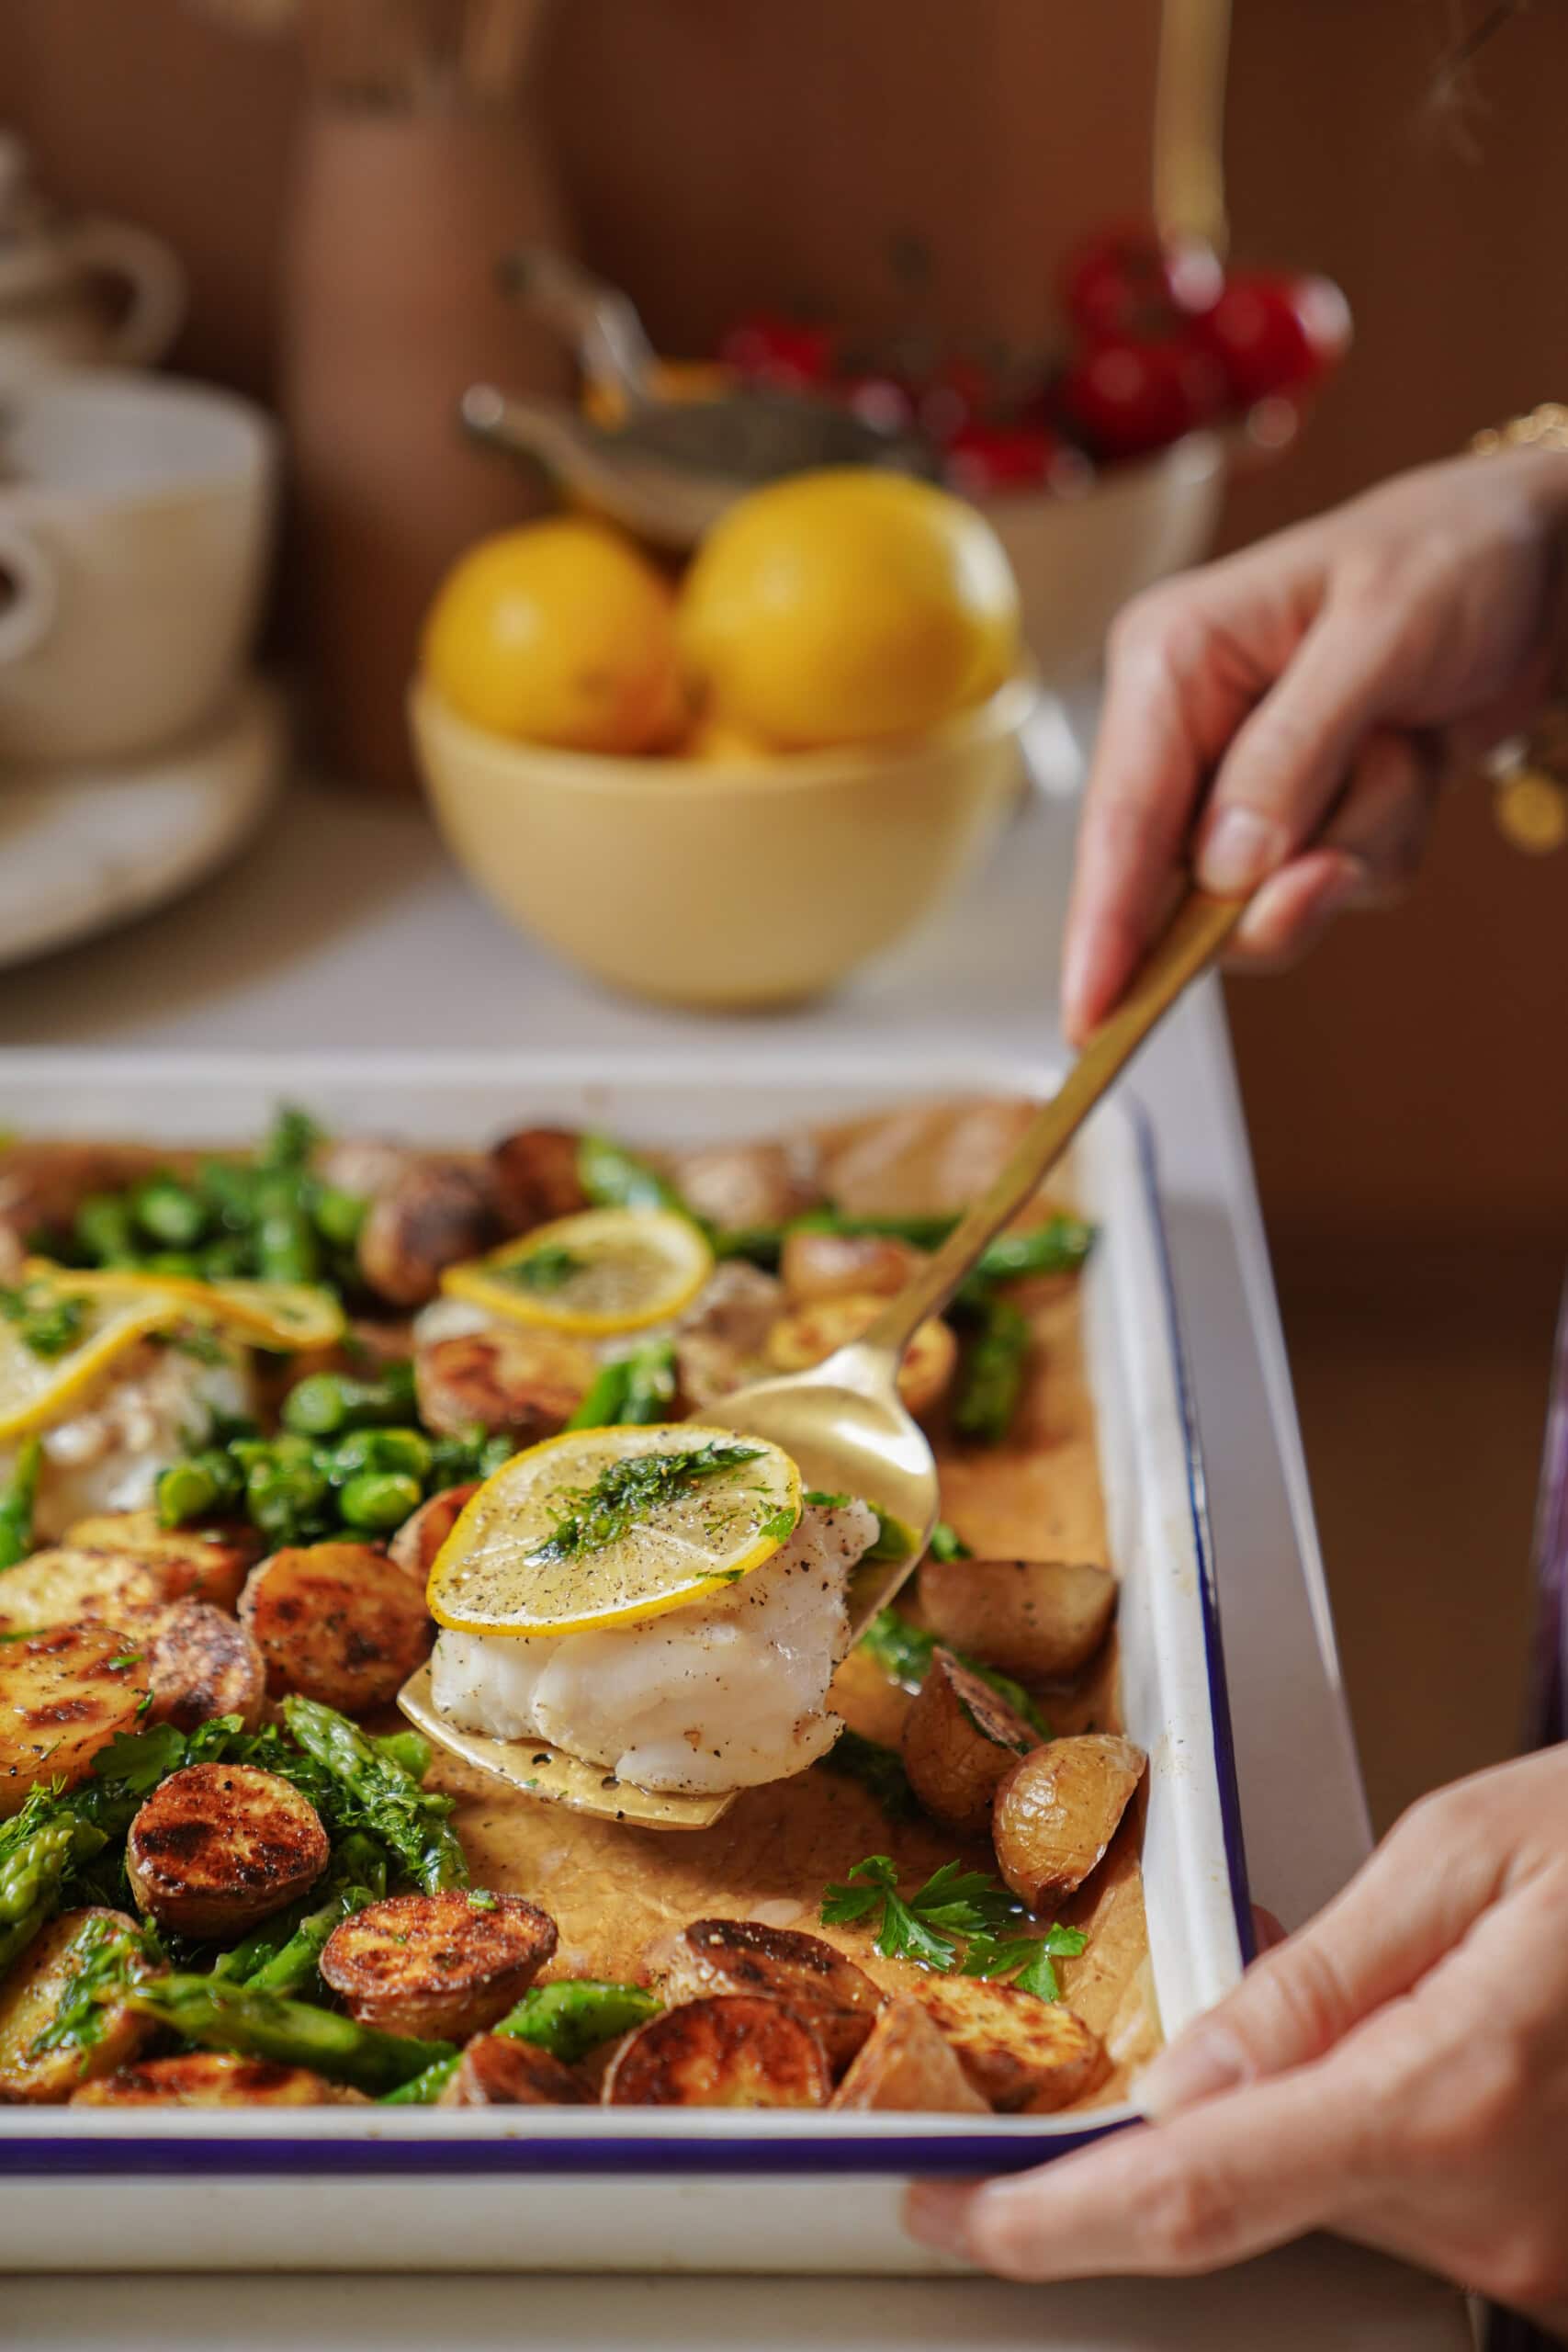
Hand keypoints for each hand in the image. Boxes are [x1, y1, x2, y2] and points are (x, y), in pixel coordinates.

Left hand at [905, 1747, 1567, 2330]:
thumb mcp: (1468, 1854)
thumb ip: (1315, 1980)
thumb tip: (1175, 2083)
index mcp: (1451, 2092)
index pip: (1191, 2191)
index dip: (1047, 2217)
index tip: (948, 2209)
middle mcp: (1502, 2216)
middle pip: (1263, 2189)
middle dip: (1211, 2106)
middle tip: (1270, 1981)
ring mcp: (1547, 2259)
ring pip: (1345, 2197)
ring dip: (1320, 2102)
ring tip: (1425, 1981)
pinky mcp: (1563, 2261)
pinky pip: (1423, 2205)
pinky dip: (1385, 2127)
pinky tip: (1446, 2040)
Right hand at [1061, 447, 1567, 1040]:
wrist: (1544, 564)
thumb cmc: (1456, 556)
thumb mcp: (1379, 636)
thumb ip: (1291, 754)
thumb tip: (1222, 866)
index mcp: (1170, 659)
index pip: (1119, 817)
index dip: (1102, 925)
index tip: (1088, 1015)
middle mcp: (1187, 726)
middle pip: (1180, 882)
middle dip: (1274, 883)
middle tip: (1336, 865)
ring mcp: (1239, 779)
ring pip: (1261, 898)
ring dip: (1357, 843)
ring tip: (1402, 750)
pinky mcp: (1294, 816)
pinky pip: (1322, 889)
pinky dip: (1382, 845)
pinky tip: (1409, 765)